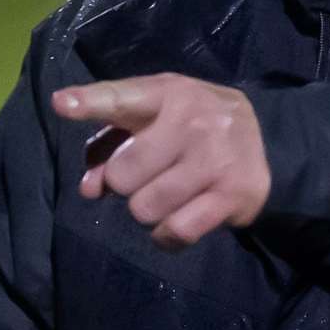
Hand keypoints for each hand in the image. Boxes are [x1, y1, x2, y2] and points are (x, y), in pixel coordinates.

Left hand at [51, 74, 270, 249]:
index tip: (63, 104)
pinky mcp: (234, 194)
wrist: (266, 137)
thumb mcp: (154, 118)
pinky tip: (181, 217)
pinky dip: (169, 235)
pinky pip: (175, 231)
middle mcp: (195, 121)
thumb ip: (112, 145)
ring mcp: (216, 159)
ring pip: (145, 209)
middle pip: (123, 175)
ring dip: (149, 210)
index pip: (123, 98)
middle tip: (150, 174)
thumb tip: (89, 188)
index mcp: (170, 94)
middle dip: (126, 183)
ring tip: (169, 193)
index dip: (90, 102)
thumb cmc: (192, 125)